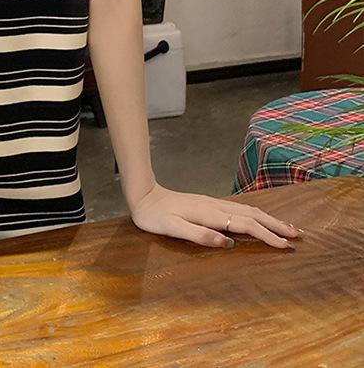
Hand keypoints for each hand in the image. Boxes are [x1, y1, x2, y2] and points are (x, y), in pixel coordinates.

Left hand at [129, 183, 303, 249]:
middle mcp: (215, 206)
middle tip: (298, 235)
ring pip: (247, 209)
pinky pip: (239, 209)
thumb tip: (227, 242)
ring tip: (286, 227)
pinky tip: (259, 218)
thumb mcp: (172, 228)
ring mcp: (213, 203)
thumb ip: (199, 235)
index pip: (245, 225)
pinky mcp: (209, 203)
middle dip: (276, 225)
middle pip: (252, 214)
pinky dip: (255, 214)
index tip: (286, 246)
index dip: (266, 235)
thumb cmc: (155, 216)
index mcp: (209, 214)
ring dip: (268, 218)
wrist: (143, 195)